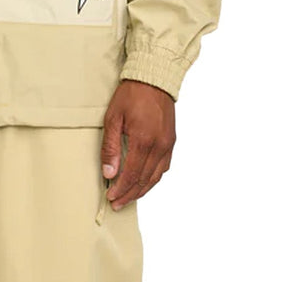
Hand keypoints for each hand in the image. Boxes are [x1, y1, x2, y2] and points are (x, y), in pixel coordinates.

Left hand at [100, 79, 175, 209]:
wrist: (154, 78)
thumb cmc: (131, 95)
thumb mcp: (113, 118)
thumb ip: (110, 147)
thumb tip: (109, 173)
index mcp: (143, 141)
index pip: (131, 175)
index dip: (121, 189)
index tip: (110, 197)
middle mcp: (159, 146)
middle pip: (144, 180)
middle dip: (129, 194)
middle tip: (117, 203)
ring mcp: (168, 144)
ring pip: (156, 177)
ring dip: (142, 190)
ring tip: (129, 197)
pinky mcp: (172, 141)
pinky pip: (164, 167)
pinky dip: (153, 178)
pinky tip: (144, 181)